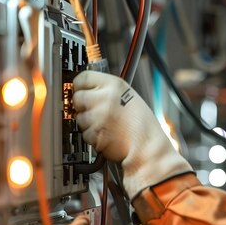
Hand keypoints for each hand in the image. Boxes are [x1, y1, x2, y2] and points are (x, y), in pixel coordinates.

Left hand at [73, 71, 192, 198]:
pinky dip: (92, 136)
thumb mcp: (129, 96)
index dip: (80, 86)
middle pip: (78, 97)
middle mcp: (106, 97)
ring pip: (79, 117)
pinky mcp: (95, 132)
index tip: (82, 91)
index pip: (83, 77)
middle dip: (83, 106)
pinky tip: (106, 135)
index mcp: (115, 85)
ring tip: (105, 126)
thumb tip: (88, 91)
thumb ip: (108, 91)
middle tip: (95, 112)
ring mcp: (99, 115)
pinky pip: (84, 133)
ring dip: (87, 123)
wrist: (147, 146)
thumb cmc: (142, 125)